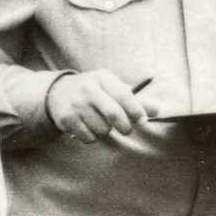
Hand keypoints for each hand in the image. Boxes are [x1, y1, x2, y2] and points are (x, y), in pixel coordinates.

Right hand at [46, 70, 160, 142]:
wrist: (57, 92)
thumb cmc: (94, 91)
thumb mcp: (111, 88)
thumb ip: (135, 100)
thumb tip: (158, 111)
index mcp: (102, 78)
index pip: (124, 95)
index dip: (136, 110)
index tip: (142, 121)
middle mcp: (87, 88)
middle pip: (113, 114)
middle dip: (124, 126)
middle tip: (126, 129)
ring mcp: (75, 103)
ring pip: (102, 128)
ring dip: (105, 131)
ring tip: (100, 123)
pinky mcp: (66, 118)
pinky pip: (88, 137)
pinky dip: (92, 137)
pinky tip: (87, 126)